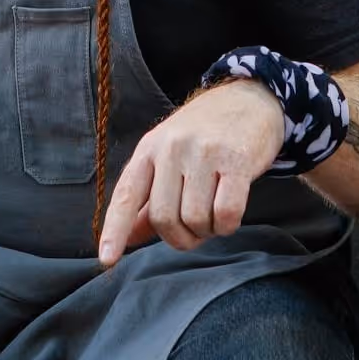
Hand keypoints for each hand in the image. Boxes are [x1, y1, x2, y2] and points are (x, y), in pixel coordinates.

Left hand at [98, 80, 281, 266]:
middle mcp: (172, 148)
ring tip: (214, 217)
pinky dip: (227, 226)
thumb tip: (128, 238)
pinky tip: (230, 216)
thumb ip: (148, 198)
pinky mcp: (237, 160)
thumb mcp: (168, 156)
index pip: (126, 195)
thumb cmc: (206, 134)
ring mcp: (204, 152)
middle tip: (195, 233)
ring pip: (195, 219)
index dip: (115, 230)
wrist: (251, 99)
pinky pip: (225, 213)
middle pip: (163, 217)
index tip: (107, 260)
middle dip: (180, 238)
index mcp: (149, 148)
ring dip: (207, 231)